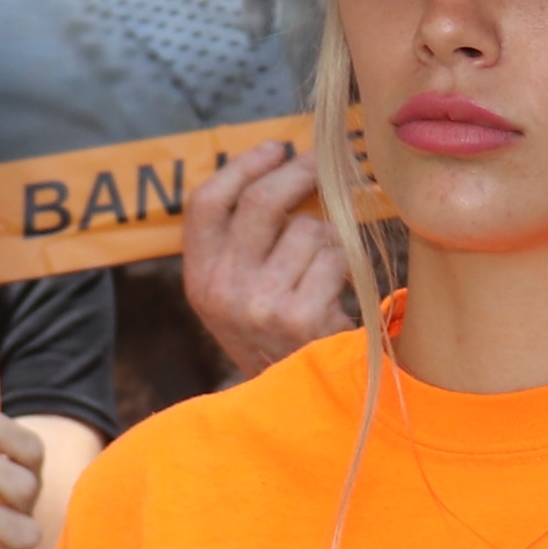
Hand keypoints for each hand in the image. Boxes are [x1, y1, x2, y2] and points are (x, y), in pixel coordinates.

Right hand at [180, 137, 350, 375]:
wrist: (300, 401)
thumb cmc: (277, 336)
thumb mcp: (239, 292)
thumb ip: (243, 241)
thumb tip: (278, 166)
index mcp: (199, 280)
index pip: (205, 203)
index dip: (242, 166)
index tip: (275, 148)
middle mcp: (221, 290)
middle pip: (260, 202)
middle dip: (299, 172)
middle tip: (323, 162)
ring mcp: (259, 304)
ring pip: (309, 231)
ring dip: (331, 239)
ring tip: (329, 271)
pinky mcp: (299, 315)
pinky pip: (335, 257)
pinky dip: (348, 266)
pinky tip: (341, 293)